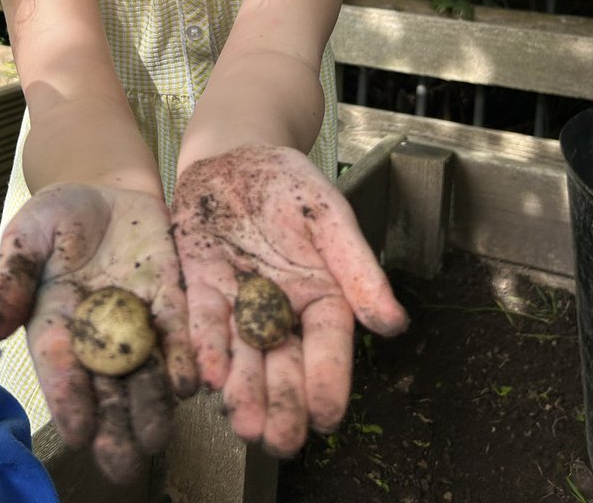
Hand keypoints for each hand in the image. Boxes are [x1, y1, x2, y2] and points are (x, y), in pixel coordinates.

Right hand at [0, 184, 196, 482]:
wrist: (104, 188)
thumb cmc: (56, 216)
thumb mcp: (26, 237)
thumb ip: (11, 278)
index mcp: (54, 327)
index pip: (61, 373)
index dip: (68, 403)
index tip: (77, 433)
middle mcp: (97, 336)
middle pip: (106, 390)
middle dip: (115, 429)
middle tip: (125, 465)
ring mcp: (136, 320)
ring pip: (145, 373)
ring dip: (152, 406)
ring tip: (157, 438)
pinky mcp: (170, 296)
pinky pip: (177, 332)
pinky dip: (184, 358)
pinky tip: (190, 384)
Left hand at [171, 146, 407, 456]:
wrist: (236, 152)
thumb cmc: (291, 182)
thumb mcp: (330, 216)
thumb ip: (357, 267)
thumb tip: (392, 323)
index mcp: (321, 295)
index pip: (329, 346)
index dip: (329, 382)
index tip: (328, 417)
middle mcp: (280, 309)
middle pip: (284, 363)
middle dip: (281, 403)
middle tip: (278, 440)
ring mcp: (239, 301)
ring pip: (243, 354)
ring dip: (242, 390)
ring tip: (243, 422)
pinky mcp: (201, 288)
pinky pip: (203, 323)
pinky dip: (204, 348)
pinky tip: (205, 375)